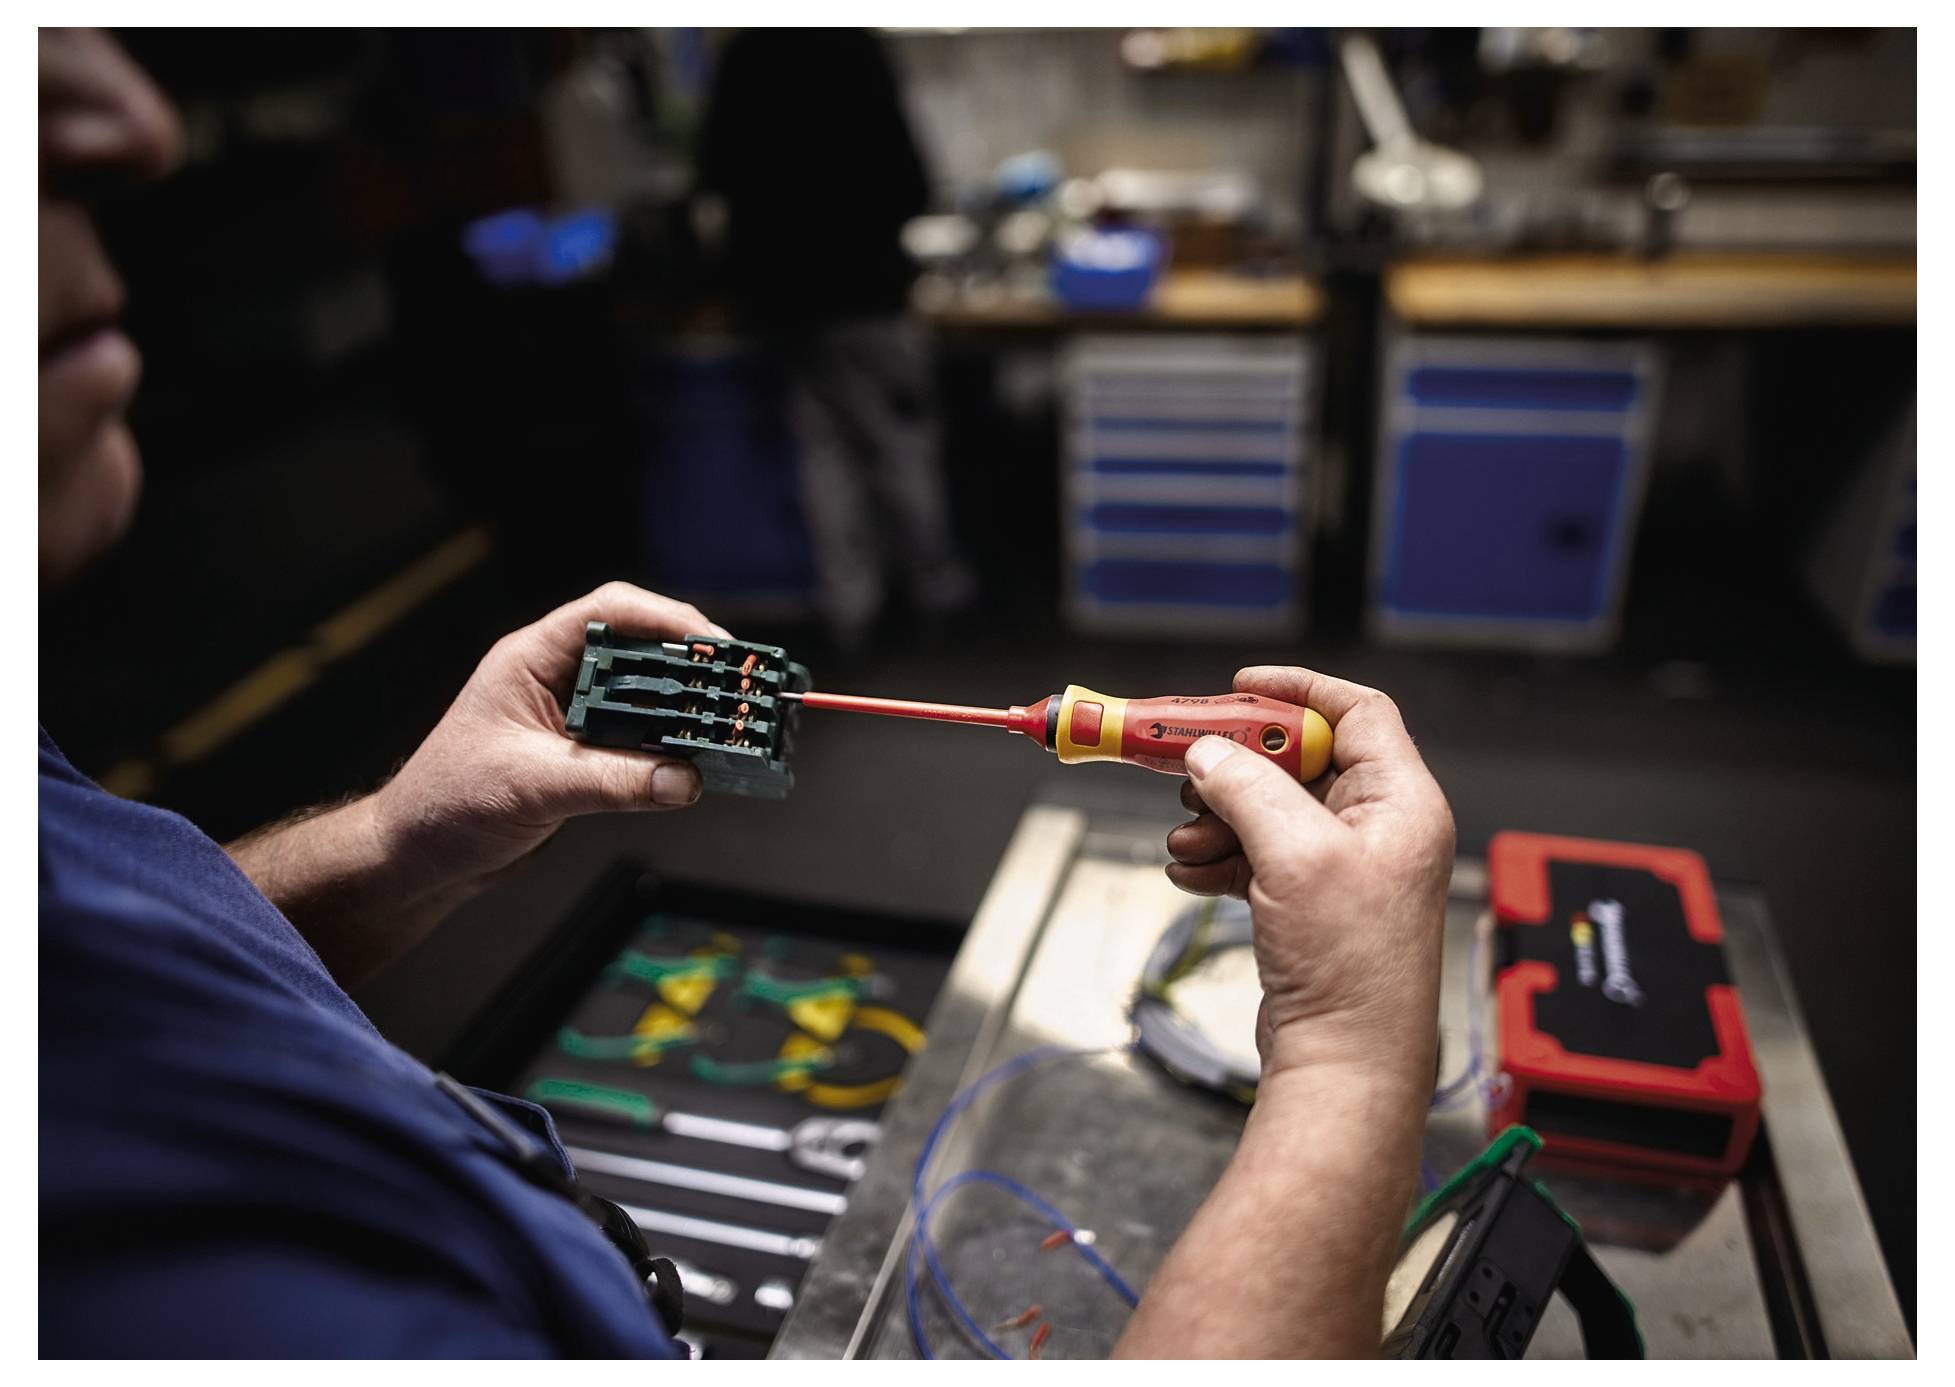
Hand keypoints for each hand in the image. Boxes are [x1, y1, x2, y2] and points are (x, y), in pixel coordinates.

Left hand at [370, 582, 726, 894]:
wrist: (420, 855)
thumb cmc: (447, 804)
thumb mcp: (534, 786)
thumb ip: (612, 782)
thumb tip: (682, 779)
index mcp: (532, 659)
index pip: (610, 613)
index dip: (666, 619)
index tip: (712, 643)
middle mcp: (558, 680)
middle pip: (640, 649)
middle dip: (691, 663)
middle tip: (737, 684)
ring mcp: (574, 717)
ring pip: (646, 695)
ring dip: (686, 708)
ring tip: (729, 721)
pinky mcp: (586, 754)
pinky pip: (642, 739)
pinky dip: (673, 747)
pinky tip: (699, 760)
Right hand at [1163, 666, 1454, 1084]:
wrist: (1346, 1063)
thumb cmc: (1353, 968)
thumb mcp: (1295, 855)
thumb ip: (1247, 789)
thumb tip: (1208, 752)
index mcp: (1401, 802)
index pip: (1356, 711)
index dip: (1298, 689)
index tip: (1240, 685)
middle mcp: (1380, 829)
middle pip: (1299, 762)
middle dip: (1237, 766)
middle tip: (1188, 767)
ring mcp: (1345, 869)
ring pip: (1270, 811)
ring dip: (1217, 818)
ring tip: (1183, 839)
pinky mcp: (1313, 905)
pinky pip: (1258, 856)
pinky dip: (1220, 858)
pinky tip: (1189, 872)